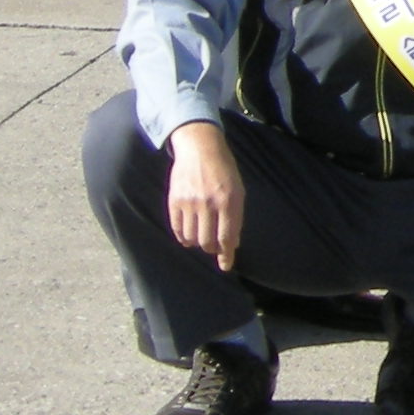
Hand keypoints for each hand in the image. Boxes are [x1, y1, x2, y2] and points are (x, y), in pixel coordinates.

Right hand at [165, 121, 245, 268]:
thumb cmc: (224, 171)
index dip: (226, 255)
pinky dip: (183, 237)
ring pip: (190, 238)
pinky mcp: (174, 201)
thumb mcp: (238, 190)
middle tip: (213, 245)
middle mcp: (208, 203)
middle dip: (211, 248)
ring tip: (201, 236)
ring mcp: (189, 202)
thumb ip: (235, 217)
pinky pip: (177, 229)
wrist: (200, 148)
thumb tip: (232, 244)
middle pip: (207, 241)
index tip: (225, 266)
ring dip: (196, 243)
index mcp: (228, 201)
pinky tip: (188, 234)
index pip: (226, 237)